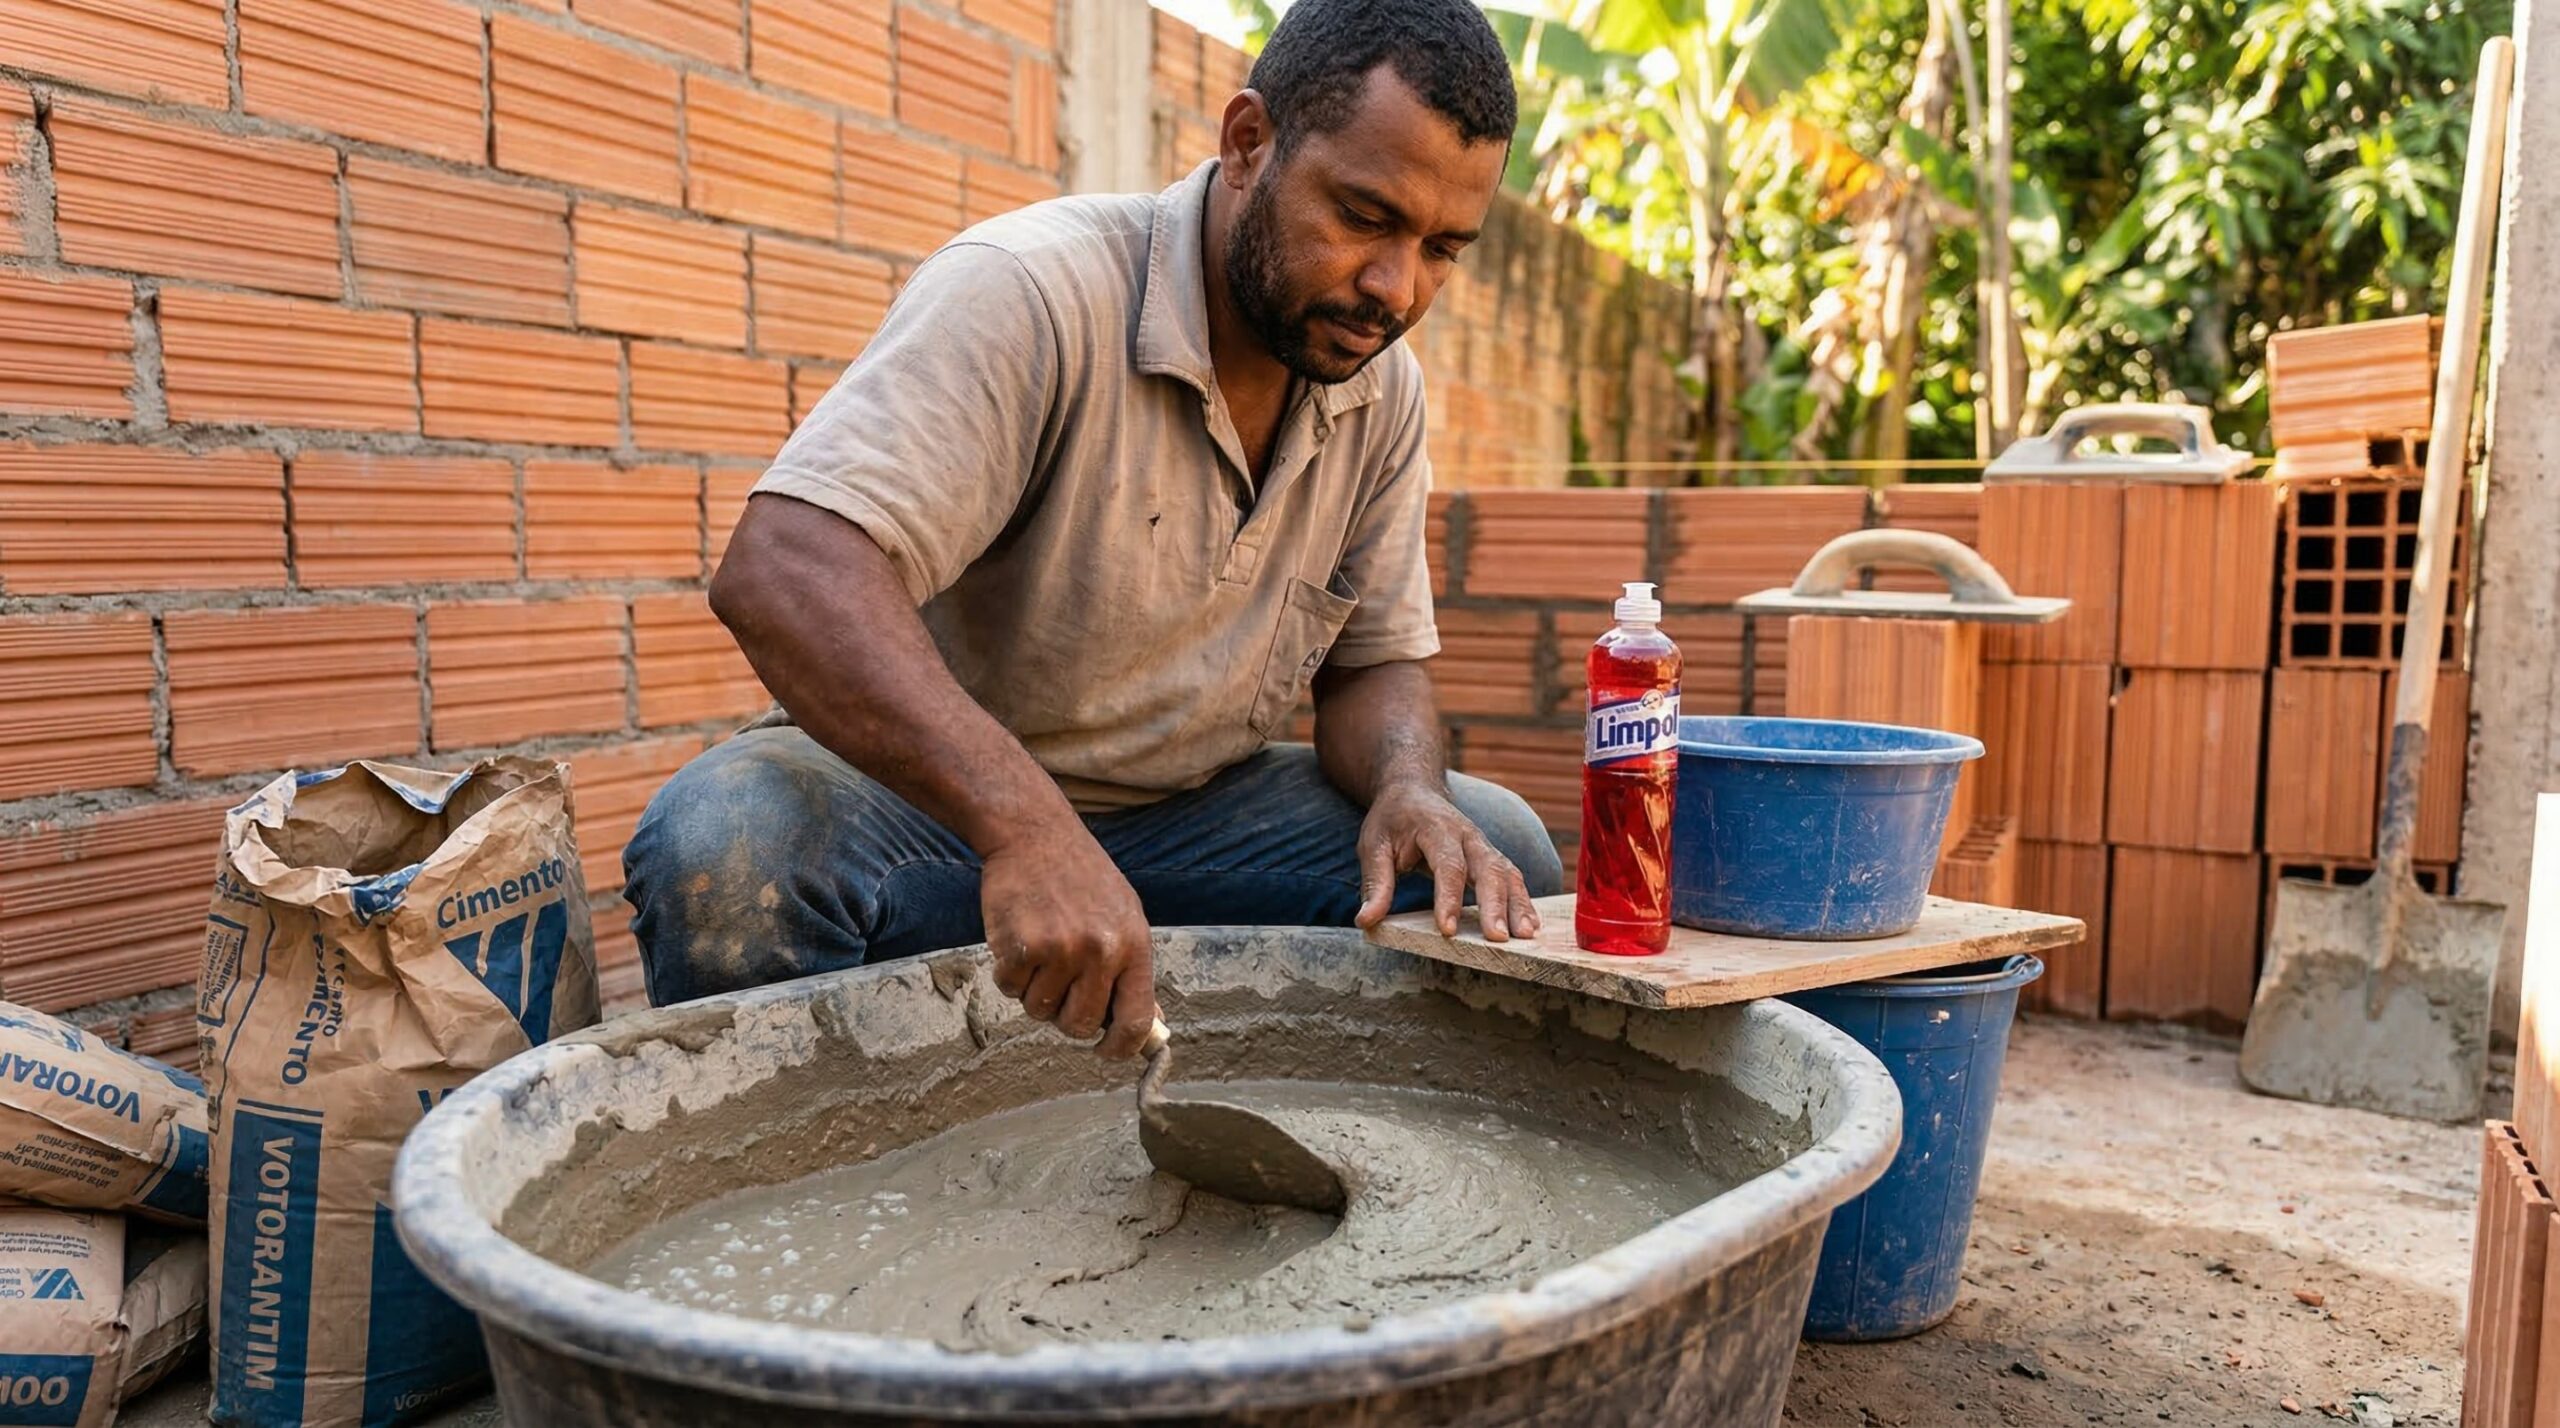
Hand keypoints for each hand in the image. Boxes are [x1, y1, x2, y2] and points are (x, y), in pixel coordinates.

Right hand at [980, 826, 1158, 1058]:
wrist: (1034, 834)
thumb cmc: (1081, 877)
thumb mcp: (1124, 916)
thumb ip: (1132, 971)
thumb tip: (1147, 1026)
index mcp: (1134, 946)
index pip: (1136, 1022)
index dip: (1120, 1049)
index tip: (1105, 1052)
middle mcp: (1101, 951)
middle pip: (1080, 1025)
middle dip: (1066, 1016)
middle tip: (1059, 985)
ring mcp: (1060, 950)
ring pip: (1040, 1011)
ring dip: (1034, 991)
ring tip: (1040, 949)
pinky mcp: (1020, 947)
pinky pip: (1010, 990)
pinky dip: (1009, 973)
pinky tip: (1019, 937)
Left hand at [1351, 781, 1540, 941]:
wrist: (1414, 790)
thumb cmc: (1392, 821)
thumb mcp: (1373, 845)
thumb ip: (1375, 883)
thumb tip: (1366, 921)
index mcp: (1437, 829)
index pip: (1448, 866)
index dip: (1449, 898)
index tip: (1448, 930)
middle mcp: (1468, 836)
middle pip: (1488, 869)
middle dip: (1495, 905)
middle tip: (1498, 937)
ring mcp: (1484, 846)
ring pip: (1507, 874)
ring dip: (1518, 905)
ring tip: (1526, 936)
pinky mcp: (1491, 857)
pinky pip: (1512, 878)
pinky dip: (1523, 901)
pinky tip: (1530, 926)